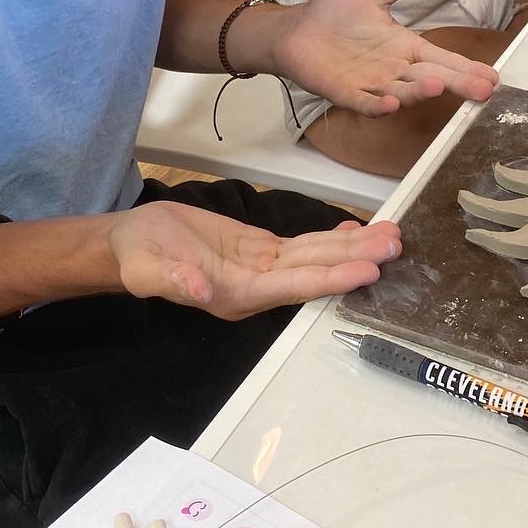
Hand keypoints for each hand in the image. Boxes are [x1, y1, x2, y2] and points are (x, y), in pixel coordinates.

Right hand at [109, 201, 401, 319]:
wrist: (131, 243)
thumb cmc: (138, 256)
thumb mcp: (148, 268)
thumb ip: (175, 281)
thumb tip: (201, 290)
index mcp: (237, 295)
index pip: (294, 287)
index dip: (331, 278)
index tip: (367, 270)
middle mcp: (258, 287)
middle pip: (316, 273)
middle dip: (356, 261)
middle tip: (396, 246)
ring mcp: (262, 269)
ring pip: (315, 257)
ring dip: (353, 248)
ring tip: (390, 236)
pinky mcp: (260, 250)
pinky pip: (303, 246)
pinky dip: (330, 238)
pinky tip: (355, 232)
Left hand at [267, 0, 498, 116]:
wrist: (295, 27)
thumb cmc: (335, 11)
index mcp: (404, 46)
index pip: (442, 59)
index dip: (465, 67)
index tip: (492, 76)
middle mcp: (393, 69)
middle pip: (431, 78)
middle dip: (456, 84)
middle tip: (484, 90)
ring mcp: (370, 83)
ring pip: (402, 92)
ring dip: (419, 91)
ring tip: (439, 85)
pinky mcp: (344, 92)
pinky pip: (364, 103)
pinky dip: (377, 106)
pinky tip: (390, 103)